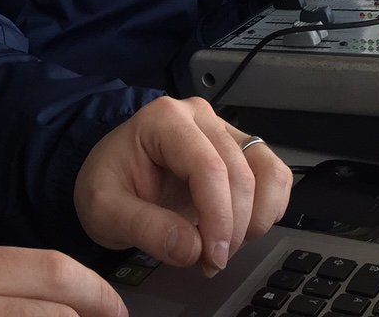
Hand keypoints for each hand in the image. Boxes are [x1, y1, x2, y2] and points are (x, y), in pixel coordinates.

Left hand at [73, 96, 291, 276]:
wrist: (111, 173)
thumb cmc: (107, 182)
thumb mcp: (104, 209)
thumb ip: (144, 228)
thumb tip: (193, 249)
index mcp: (165, 120)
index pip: (208, 168)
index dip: (218, 218)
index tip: (212, 257)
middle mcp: (200, 117)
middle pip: (241, 175)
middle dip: (233, 229)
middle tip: (211, 261)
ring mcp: (224, 131)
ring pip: (269, 172)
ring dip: (256, 219)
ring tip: (224, 244)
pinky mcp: (240, 150)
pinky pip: (275, 177)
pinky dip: (267, 210)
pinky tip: (239, 229)